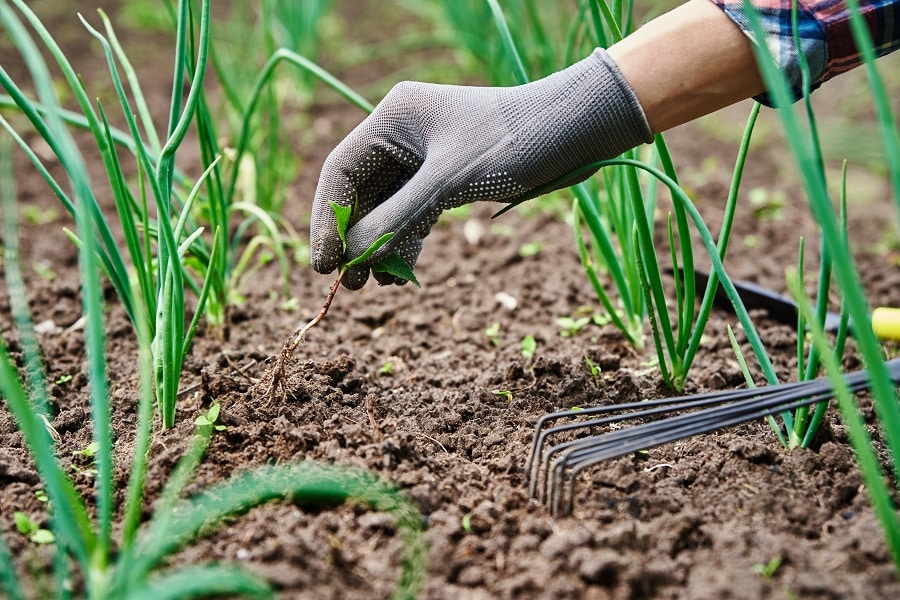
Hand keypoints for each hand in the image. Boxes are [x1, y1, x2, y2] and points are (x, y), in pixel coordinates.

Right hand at [310, 48, 651, 289]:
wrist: (575, 131)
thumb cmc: (514, 142)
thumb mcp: (449, 182)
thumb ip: (397, 218)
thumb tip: (352, 257)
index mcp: (393, 118)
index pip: (340, 171)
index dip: (327, 220)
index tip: (324, 265)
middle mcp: (402, 135)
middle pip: (359, 192)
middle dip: (352, 238)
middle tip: (346, 283)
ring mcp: (423, 157)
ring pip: (385, 207)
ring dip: (378, 245)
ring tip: (372, 285)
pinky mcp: (446, 177)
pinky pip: (413, 213)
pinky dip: (405, 241)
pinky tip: (400, 271)